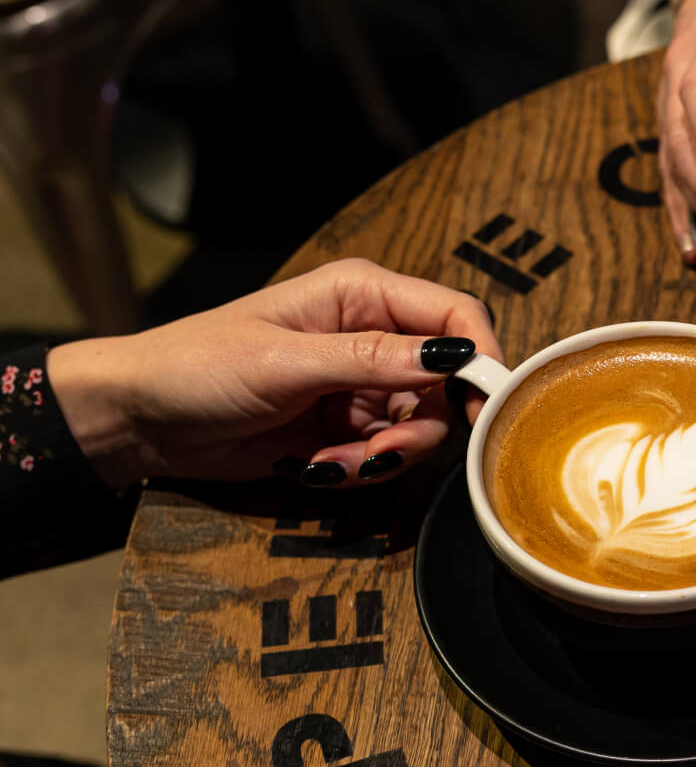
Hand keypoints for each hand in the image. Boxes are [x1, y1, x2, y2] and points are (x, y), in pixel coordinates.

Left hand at [48, 259, 503, 487]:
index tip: (482, 408)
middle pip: (447, 384)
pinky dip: (357, 472)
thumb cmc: (198, 366)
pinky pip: (385, 456)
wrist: (142, 420)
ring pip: (420, 427)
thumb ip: (373, 359)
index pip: (455, 314)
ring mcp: (361, 386)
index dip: (481, 359)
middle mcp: (374, 337)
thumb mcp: (286, 362)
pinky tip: (313, 468)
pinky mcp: (347, 428)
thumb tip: (454, 355)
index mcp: (363, 295)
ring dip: (382, 457)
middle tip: (378, 452)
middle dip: (418, 427)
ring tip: (329, 465)